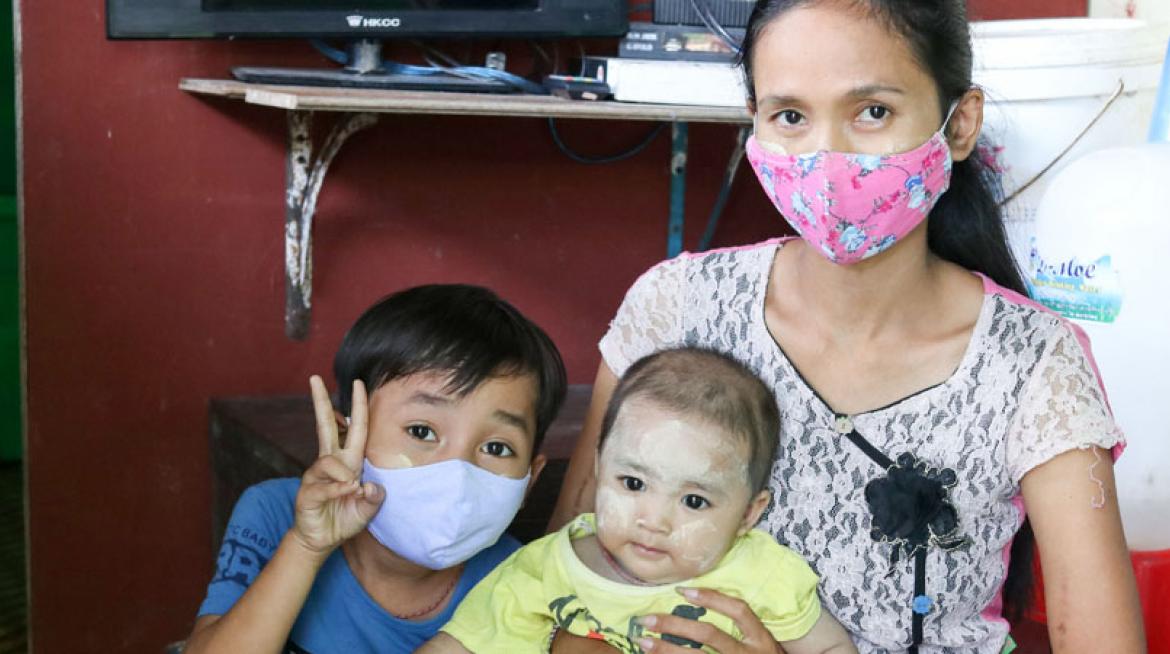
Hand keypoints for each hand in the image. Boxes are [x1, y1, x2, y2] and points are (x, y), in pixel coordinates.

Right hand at [289, 376, 384, 556]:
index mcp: (349, 461)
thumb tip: (369, 486)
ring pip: (328, 461)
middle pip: (324, 426)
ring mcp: (316, 475)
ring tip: (352, 488)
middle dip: (320, 401)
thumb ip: (373, 499)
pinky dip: (337, 489)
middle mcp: (331, 463)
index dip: (357, 406)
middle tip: (315, 378)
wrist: (322, 540)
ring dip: (343, 474)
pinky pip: (323, 485)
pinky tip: (346, 492)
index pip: (355, 428)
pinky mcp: (307, 491)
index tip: (358, 383)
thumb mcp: (367, 510)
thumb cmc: (345, 518)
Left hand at [635, 587, 781, 653]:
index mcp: (761, 640)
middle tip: (646, 618)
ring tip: (643, 641)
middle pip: (710, 635)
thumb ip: (738, 629)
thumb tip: (695, 602)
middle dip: (675, 625)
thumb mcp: (759, 646)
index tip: (682, 590)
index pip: (739, 611)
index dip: (712, 598)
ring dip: (666, 649)